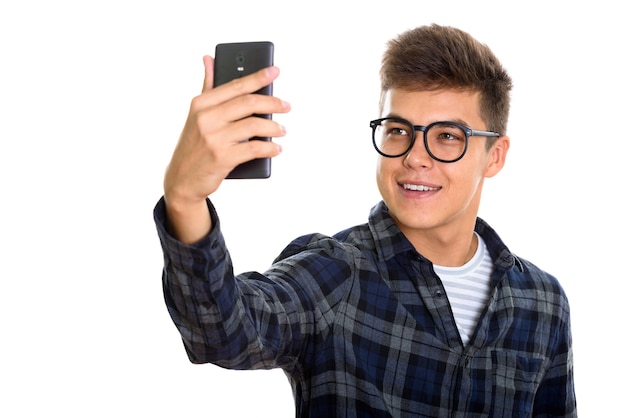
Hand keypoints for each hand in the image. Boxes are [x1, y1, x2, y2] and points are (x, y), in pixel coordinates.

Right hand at [163, 56, 290, 242]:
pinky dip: (270, 148)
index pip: (236, 86)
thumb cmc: (194, 145)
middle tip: (286, 106)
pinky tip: (276, 148)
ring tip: (281, 130)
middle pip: (249, 103)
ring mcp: (214, 138)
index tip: (275, 72)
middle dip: (273, 103)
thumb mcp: (196, 114)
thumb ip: (207, 86)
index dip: (258, 77)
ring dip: (274, 127)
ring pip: (255, 125)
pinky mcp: (222, 158)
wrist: (181, 179)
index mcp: (201, 103)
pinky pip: (255, 148)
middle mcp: (206, 118)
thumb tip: (209, 59)